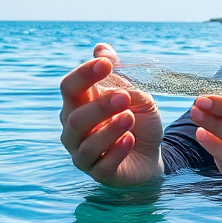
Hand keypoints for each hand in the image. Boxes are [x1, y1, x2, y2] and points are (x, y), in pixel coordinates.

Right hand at [59, 44, 163, 186]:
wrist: (151, 154)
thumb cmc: (137, 120)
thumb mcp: (135, 93)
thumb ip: (118, 74)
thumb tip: (101, 48)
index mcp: (78, 104)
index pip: (70, 87)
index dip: (84, 75)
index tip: (105, 64)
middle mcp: (73, 130)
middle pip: (75, 117)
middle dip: (99, 106)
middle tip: (124, 96)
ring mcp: (82, 154)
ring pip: (86, 144)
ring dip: (108, 130)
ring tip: (129, 118)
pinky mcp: (98, 174)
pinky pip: (102, 165)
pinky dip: (116, 151)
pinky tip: (130, 140)